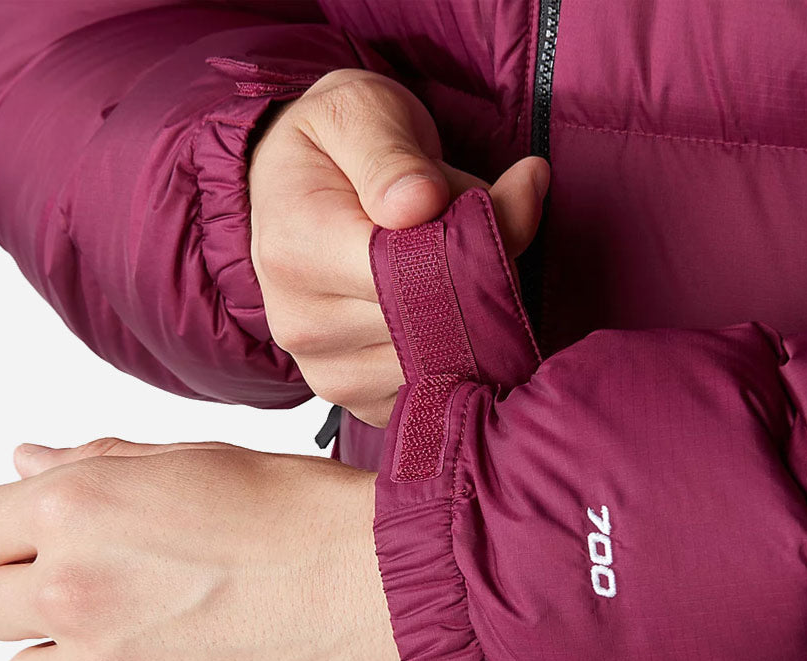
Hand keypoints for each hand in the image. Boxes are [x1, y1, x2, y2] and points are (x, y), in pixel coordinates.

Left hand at [0, 437, 411, 660]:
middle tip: (129, 602)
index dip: (19, 542)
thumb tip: (24, 464)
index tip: (59, 555)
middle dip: (46, 605)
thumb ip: (97, 465)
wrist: (395, 593)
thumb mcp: (202, 462)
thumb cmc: (315, 521)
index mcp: (81, 505)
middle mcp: (77, 588)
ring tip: (161, 653)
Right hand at [249, 68, 548, 426]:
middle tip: (495, 222)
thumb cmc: (330, 148)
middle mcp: (304, 326)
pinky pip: (438, 390)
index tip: (518, 191)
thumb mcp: (357, 111)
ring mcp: (331, 374)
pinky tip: (445, 308)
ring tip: (453, 262)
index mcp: (297, 250)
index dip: (483, 237)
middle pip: (439, 322)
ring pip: (448, 362)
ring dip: (476, 315)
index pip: (416, 272)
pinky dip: (460, 353)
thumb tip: (422, 202)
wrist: (288, 195)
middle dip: (486, 275)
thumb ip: (391, 154)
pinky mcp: (360, 402)